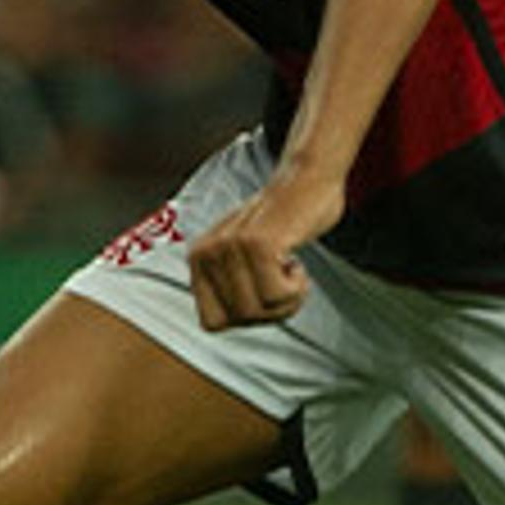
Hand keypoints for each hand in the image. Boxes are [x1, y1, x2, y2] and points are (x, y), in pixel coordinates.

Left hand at [187, 160, 342, 331]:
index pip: (211, 323)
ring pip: (259, 311)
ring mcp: (230, 247)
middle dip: (271, 312)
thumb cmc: (282, 222)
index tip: (262, 294)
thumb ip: (227, 285)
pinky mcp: (258, 243)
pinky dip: (297, 289)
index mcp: (198, 258)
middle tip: (285, 282)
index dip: (242, 319)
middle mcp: (206, 252)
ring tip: (292, 271)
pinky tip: (297, 263)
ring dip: (288, 301)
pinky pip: (278, 296)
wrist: (306, 179)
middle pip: (241, 320)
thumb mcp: (240, 256)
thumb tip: (219, 325)